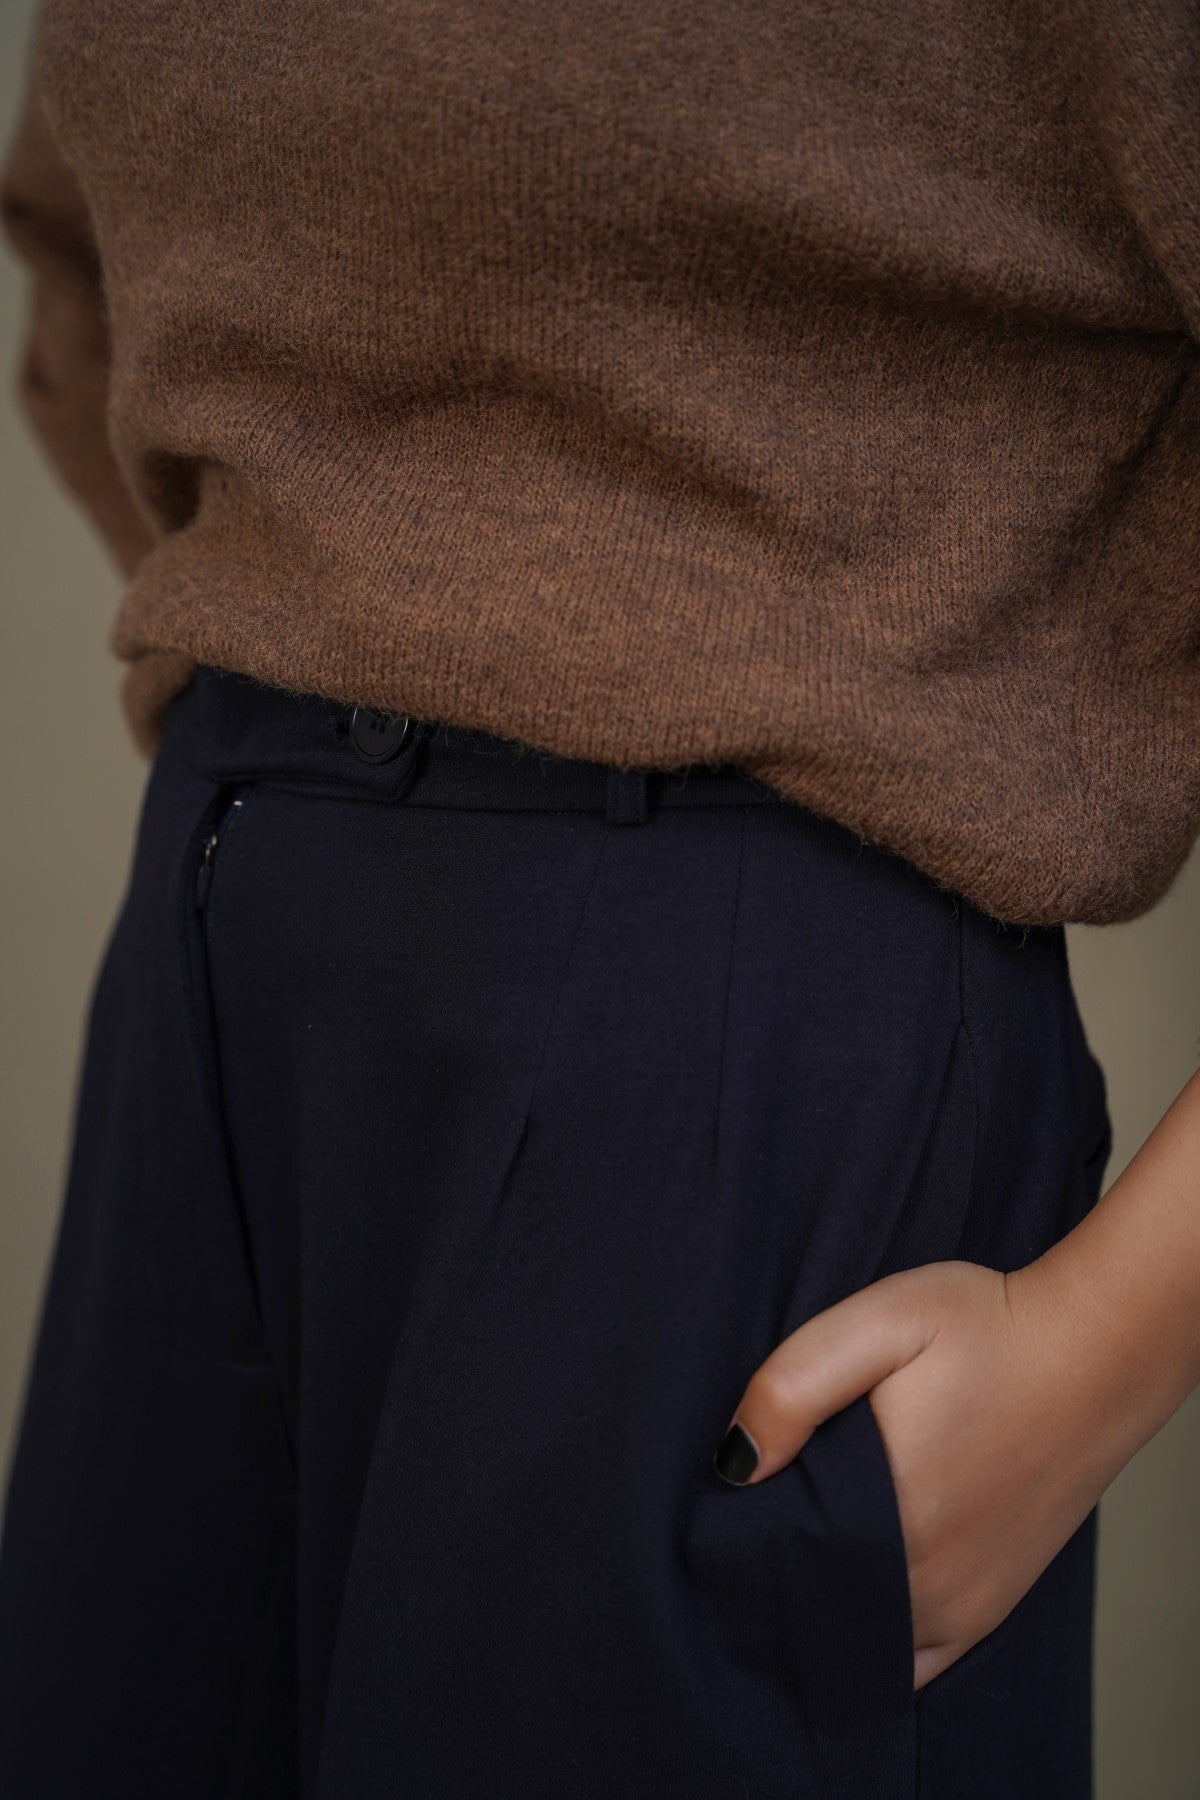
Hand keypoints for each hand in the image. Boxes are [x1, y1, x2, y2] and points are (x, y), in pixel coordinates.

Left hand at [710, 1257, 1130, 1687]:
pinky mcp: (987, 1610)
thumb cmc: (985, 1329)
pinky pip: (911, 1661)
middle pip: (810, 1602)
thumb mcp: (879, 1321)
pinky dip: (872, 1639)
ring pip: (856, 1638)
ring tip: (810, 1537)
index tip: (734, 1490)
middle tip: (768, 1506)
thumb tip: (734, 1464)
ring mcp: (960, 1607)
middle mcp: (923, 1580)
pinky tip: (853, 1589)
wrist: (1093, 1352)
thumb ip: (795, 1387)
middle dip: (774, 1568)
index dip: (737, 1530)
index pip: (771, 1559)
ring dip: (822, 1603)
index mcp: (886, 1514)